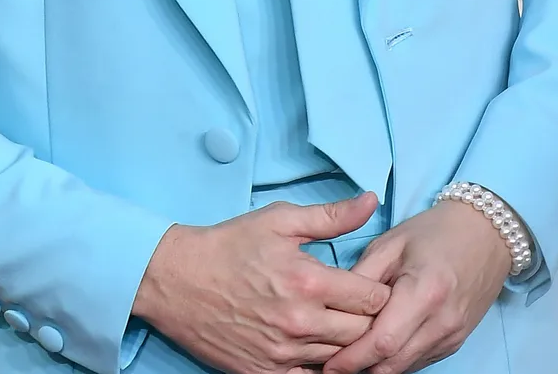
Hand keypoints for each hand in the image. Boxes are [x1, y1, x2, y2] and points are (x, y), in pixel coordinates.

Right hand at [132, 191, 391, 373]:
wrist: (179, 280)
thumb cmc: (230, 244)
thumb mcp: (279, 220)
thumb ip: (330, 216)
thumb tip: (370, 202)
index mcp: (308, 280)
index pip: (372, 298)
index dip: (379, 290)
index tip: (372, 284)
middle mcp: (300, 322)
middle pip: (362, 333)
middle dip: (367, 319)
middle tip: (358, 305)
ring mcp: (282, 353)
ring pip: (340, 359)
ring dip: (344, 342)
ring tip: (337, 322)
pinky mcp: (265, 373)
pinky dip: (318, 363)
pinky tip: (313, 344)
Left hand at [320, 199, 511, 373]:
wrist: (486, 234)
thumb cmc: (434, 232)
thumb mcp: (391, 243)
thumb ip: (362, 277)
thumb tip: (334, 306)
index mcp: (424, 292)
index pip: (383, 341)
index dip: (352, 358)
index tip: (326, 365)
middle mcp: (441, 323)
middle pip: (393, 364)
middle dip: (359, 368)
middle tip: (330, 364)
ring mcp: (452, 337)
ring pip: (405, 368)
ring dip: (376, 367)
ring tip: (350, 356)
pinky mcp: (455, 343)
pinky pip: (418, 361)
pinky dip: (395, 360)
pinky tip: (377, 348)